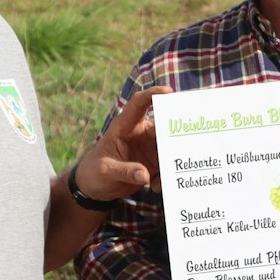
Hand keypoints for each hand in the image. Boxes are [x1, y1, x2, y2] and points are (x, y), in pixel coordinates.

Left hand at [75, 86, 171, 200]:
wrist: (95, 188)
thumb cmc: (95, 172)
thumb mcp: (106, 171)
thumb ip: (125, 171)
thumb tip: (145, 175)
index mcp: (124, 126)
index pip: (138, 104)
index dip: (153, 94)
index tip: (169, 92)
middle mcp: (139, 133)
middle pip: (162, 125)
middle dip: (174, 132)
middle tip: (184, 143)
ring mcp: (149, 147)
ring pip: (169, 146)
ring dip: (172, 160)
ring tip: (165, 178)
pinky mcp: (154, 161)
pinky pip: (167, 165)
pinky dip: (166, 176)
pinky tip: (157, 187)